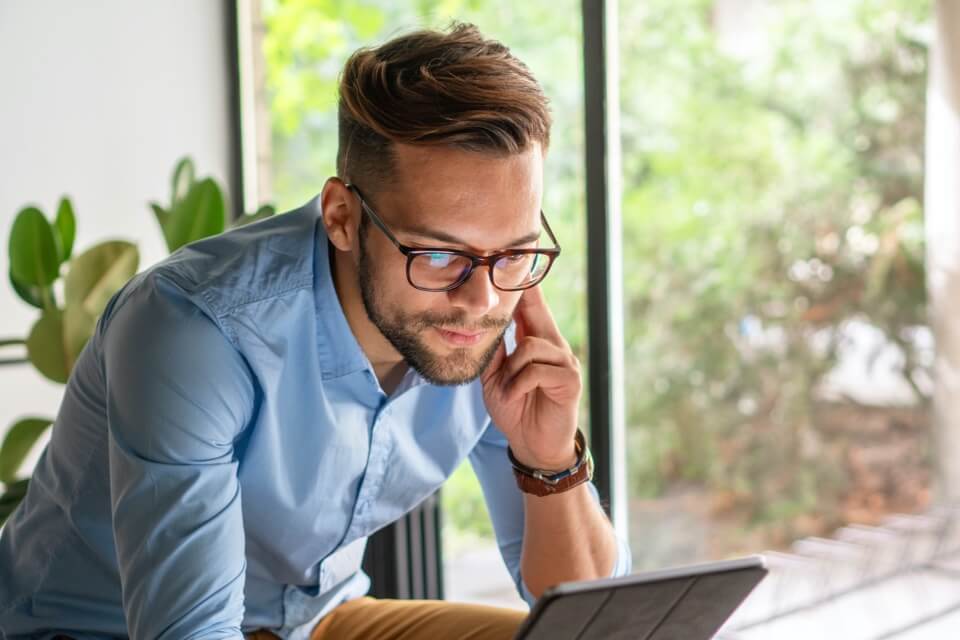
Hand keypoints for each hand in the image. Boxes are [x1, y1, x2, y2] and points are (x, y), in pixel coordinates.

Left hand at [481, 286, 581, 470]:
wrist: (533, 445)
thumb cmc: (516, 409)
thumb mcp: (496, 378)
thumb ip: (494, 353)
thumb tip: (482, 326)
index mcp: (537, 343)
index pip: (531, 308)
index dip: (526, 286)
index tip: (521, 256)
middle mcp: (554, 347)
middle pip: (538, 312)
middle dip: (526, 295)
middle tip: (512, 274)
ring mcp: (565, 362)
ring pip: (531, 346)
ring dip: (512, 369)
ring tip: (508, 388)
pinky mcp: (569, 380)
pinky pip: (536, 369)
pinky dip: (519, 383)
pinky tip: (515, 395)